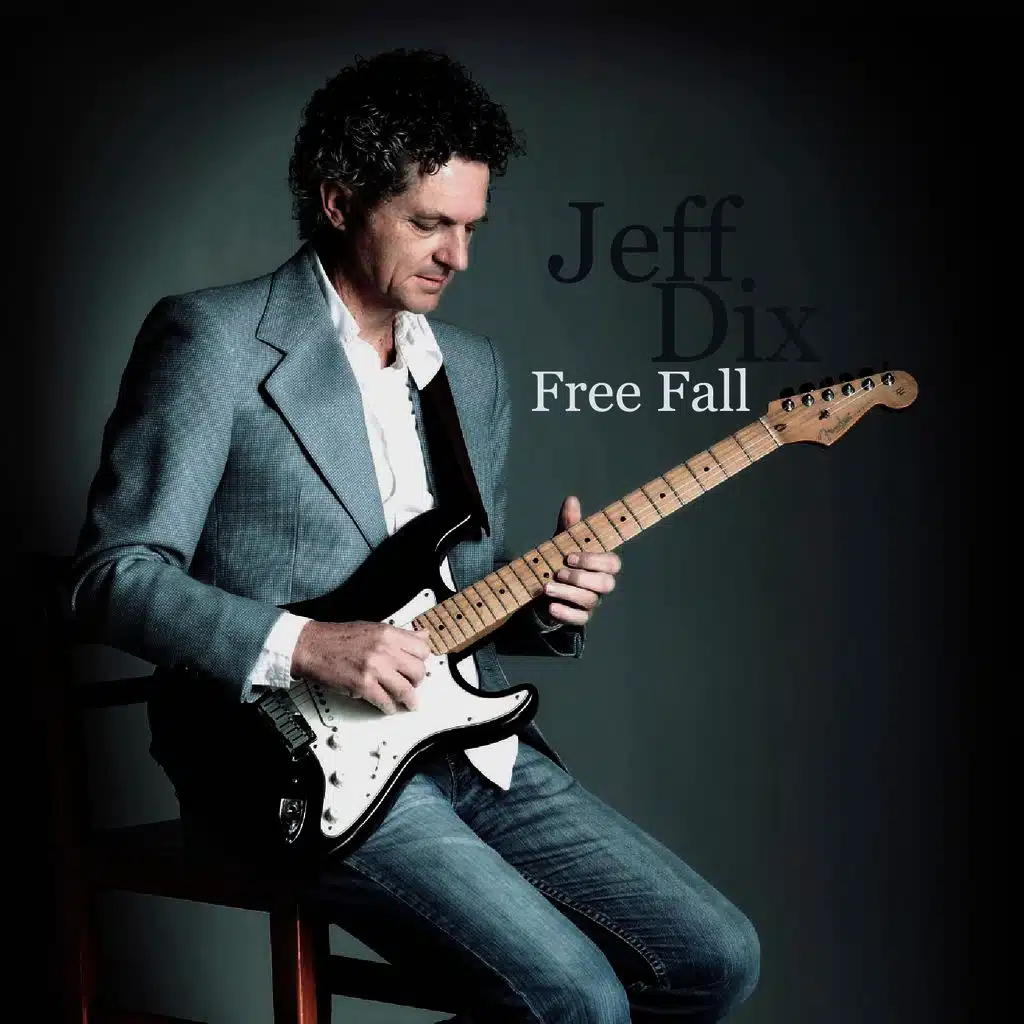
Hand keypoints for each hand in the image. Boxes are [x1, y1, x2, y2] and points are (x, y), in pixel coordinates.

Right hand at [291, 621, 430, 713]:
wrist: (312, 646)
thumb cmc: (338, 637)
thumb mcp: (373, 627)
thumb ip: (399, 634)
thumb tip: (422, 636)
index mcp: (388, 634)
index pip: (422, 649)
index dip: (422, 660)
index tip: (419, 665)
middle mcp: (384, 650)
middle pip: (417, 671)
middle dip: (417, 681)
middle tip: (413, 685)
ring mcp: (374, 668)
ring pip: (405, 689)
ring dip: (409, 699)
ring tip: (409, 702)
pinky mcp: (363, 685)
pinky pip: (385, 701)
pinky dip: (389, 707)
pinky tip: (389, 706)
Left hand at [540, 495, 621, 626]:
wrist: (544, 588)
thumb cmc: (560, 562)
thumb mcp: (563, 542)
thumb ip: (569, 524)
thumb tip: (571, 499)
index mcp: (601, 565)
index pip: (612, 563)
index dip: (594, 560)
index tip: (570, 556)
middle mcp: (600, 584)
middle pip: (605, 584)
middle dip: (581, 577)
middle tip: (558, 572)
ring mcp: (591, 602)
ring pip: (589, 601)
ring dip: (567, 593)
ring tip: (547, 587)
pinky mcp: (580, 617)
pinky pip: (579, 619)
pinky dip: (565, 613)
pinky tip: (551, 606)